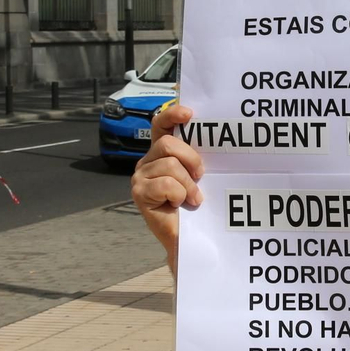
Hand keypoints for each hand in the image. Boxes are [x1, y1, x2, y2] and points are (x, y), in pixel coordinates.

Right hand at [132, 102, 200, 271]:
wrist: (190, 236)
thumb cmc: (196, 204)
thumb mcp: (197, 174)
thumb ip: (195, 155)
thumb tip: (210, 134)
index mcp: (161, 152)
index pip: (161, 124)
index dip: (172, 115)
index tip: (190, 114)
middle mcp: (148, 161)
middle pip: (168, 144)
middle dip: (190, 159)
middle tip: (200, 176)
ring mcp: (140, 176)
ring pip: (170, 166)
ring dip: (188, 185)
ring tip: (192, 198)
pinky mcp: (139, 192)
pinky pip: (166, 184)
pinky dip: (178, 195)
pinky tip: (177, 205)